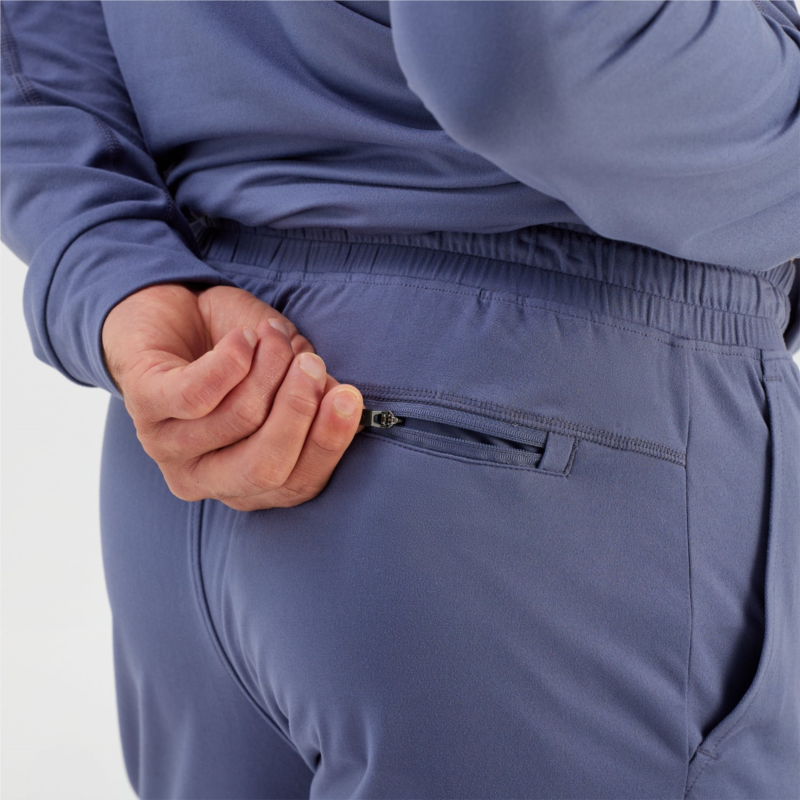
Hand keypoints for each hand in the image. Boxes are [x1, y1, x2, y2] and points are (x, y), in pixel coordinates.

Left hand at [101, 283, 364, 510]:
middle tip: (311, 362)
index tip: (348, 396)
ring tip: (273, 335)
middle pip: (264, 467)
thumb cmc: (238, 353)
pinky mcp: (143, 405)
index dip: (327, 443)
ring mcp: (167, 446)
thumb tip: (341, 404)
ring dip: (269, 364)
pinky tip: (244, 337)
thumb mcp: (286, 376)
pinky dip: (233, 360)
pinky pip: (197, 394)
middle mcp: (203, 476)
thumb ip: (313, 397)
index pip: (297, 485)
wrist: (173, 312)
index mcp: (244, 483)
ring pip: (238, 418)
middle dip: (298, 410)